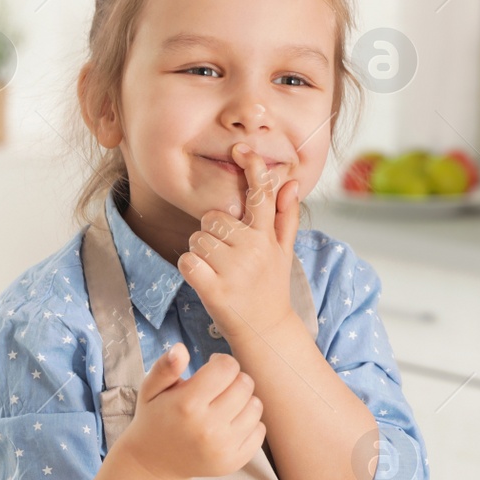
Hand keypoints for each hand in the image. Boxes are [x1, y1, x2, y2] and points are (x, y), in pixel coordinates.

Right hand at [114, 344, 266, 479]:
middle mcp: (207, 428)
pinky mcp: (234, 461)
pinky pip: (260, 430)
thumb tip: (181, 348)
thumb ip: (165, 367)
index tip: (212, 368)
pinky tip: (230, 424)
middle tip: (218, 388)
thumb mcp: (150, 389)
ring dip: (244, 401)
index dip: (221, 362)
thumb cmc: (156, 418)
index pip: (227, 367)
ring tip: (224, 405)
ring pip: (256, 406)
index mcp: (186, 405)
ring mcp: (222, 447)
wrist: (154, 463)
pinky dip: (250, 423)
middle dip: (234, 379)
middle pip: (245, 384)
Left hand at [180, 143, 301, 342]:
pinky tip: (204, 279)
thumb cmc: (270, 287)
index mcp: (268, 236)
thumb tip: (291, 182)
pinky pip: (187, 261)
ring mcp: (234, 269)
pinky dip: (189, 269)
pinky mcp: (215, 289)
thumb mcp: (282, 251)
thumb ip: (286, 215)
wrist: (266, 331)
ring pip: (197, 239)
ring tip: (218, 271)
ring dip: (201, 254)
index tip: (241, 149)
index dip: (252, 167)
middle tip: (226, 258)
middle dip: (213, 234)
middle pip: (213, 218)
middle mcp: (254, 249)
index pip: (261, 194)